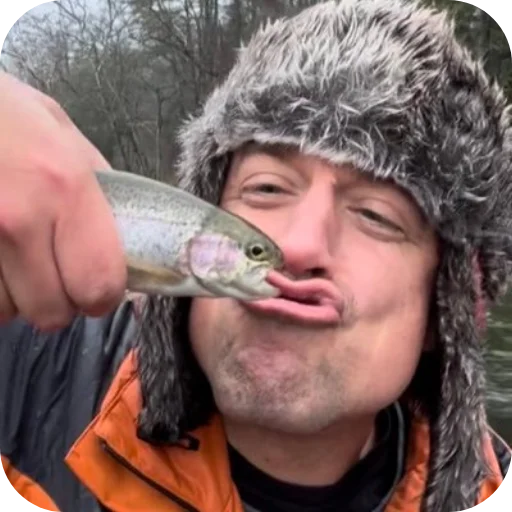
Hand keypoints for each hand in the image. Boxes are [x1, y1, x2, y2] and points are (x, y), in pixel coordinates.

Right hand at [0, 72, 126, 329]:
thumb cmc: (2, 111)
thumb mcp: (63, 134)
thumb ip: (99, 186)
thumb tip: (126, 235)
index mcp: (66, 189)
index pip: (98, 284)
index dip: (102, 297)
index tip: (98, 290)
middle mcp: (18, 219)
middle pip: (51, 312)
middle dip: (60, 303)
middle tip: (56, 278)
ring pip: (6, 314)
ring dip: (18, 299)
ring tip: (17, 264)